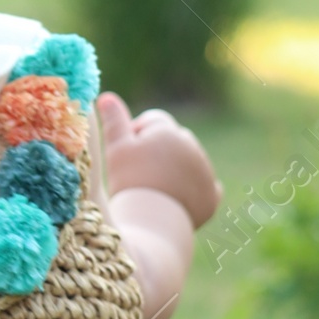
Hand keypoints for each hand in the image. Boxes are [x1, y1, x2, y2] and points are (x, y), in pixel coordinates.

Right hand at [96, 93, 221, 228]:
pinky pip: (205, 187)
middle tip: (139, 175)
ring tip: (155, 191)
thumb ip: (114, 121)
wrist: (152, 221)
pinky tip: (178, 200)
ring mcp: (205, 171)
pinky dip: (194, 191)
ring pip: (189, 163)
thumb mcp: (117, 149)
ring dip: (176, 170)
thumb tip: (106, 97)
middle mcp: (192, 146)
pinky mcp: (212, 195)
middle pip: (173, 141)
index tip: (126, 156)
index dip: (136, 135)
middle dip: (158, 151)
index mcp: (168, 131)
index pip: (153, 121)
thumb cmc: (129, 181)